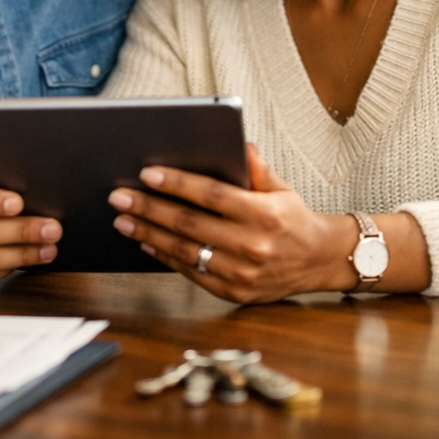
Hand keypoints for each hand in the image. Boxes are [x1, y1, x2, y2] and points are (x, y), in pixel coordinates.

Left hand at [107, 144, 353, 303]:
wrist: (319, 262)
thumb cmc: (294, 219)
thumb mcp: (281, 188)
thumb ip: (257, 169)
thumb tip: (241, 145)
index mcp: (264, 214)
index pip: (211, 195)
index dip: (177, 184)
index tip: (147, 174)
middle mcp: (252, 246)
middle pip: (189, 224)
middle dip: (149, 208)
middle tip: (119, 197)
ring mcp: (242, 273)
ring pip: (185, 251)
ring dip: (149, 235)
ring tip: (123, 220)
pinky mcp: (234, 292)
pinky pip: (192, 274)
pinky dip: (166, 258)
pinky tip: (147, 242)